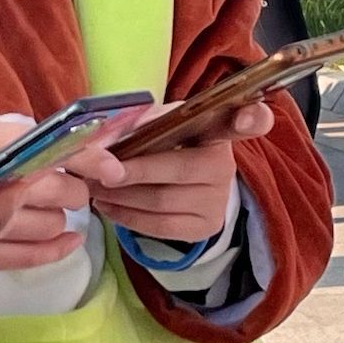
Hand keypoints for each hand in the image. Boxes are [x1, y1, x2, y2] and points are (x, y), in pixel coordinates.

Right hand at [0, 113, 98, 273]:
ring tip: (45, 206)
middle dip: (72, 190)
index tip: (114, 169)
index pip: (41, 149)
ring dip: (58, 217)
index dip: (84, 158)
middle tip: (68, 186)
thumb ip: (38, 138)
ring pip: (46, 225)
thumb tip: (101, 152)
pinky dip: (57, 248)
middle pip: (48, 190)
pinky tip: (70, 239)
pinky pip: (29, 258)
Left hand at [82, 98, 273, 252]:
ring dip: (118, 195)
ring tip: (92, 187)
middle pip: (175, 168)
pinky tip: (108, 206)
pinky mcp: (205, 227)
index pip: (244, 122)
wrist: (192, 187)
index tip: (251, 115)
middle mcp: (225, 166)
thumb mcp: (164, 126)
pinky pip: (159, 227)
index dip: (251, 118)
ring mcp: (217, 200)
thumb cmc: (172, 146)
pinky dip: (126, 216)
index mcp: (218, 130)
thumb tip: (107, 136)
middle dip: (129, 170)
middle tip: (95, 168)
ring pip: (160, 201)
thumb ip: (144, 123)